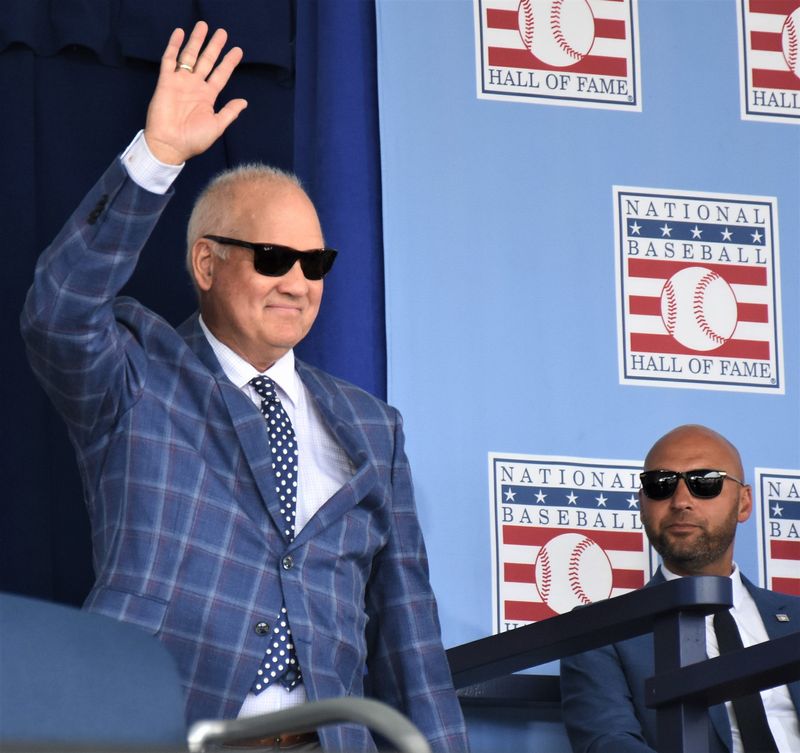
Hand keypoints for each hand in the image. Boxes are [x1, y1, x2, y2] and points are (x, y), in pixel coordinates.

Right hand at [143, 21, 247, 164]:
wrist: (170, 145)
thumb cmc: (193, 140)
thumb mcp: (217, 126)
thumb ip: (230, 112)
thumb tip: (244, 102)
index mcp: (208, 97)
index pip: (221, 75)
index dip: (229, 62)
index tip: (238, 51)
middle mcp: (195, 87)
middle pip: (206, 61)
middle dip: (214, 46)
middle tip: (222, 32)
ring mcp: (181, 82)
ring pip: (189, 56)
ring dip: (196, 41)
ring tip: (203, 26)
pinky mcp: (166, 82)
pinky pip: (169, 60)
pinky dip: (174, 46)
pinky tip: (179, 33)